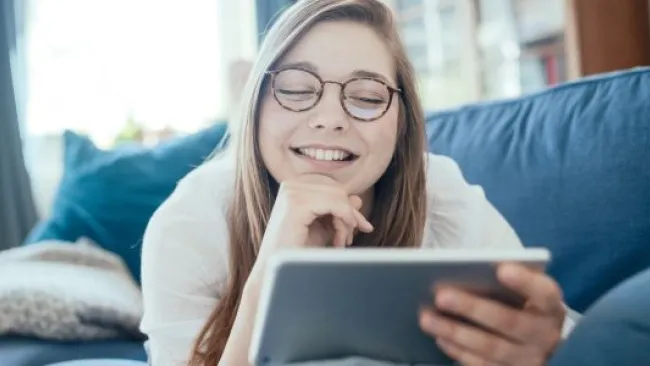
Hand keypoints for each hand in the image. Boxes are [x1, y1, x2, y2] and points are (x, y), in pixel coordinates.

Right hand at [254, 175, 373, 271]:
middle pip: (337, 191)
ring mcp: (292, 192)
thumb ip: (337, 212)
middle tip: (349, 240)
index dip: (349, 207)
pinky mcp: (296, 203)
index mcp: (294, 188)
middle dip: (350, 215)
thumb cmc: (295, 251)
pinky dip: (344, 221)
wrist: (274, 271)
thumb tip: (357, 198)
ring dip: (345, 222)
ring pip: (338, 197)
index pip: (332, 189)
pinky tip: (340, 240)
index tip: (363, 227)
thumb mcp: (322, 229)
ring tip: (340, 243)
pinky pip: (335, 204)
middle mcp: (291, 185)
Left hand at [419, 263, 565, 365]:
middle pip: (509, 321)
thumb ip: (506, 280)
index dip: (524, 282)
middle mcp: (544, 335)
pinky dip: (460, 352)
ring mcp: (529, 359)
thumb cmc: (524, 306)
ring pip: (492, 347)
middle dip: (472, 308)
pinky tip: (441, 338)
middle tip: (441, 296)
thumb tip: (467, 268)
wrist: (542, 345)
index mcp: (550, 306)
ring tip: (427, 318)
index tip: (501, 268)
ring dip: (456, 333)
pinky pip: (484, 365)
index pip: (544, 293)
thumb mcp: (526, 292)